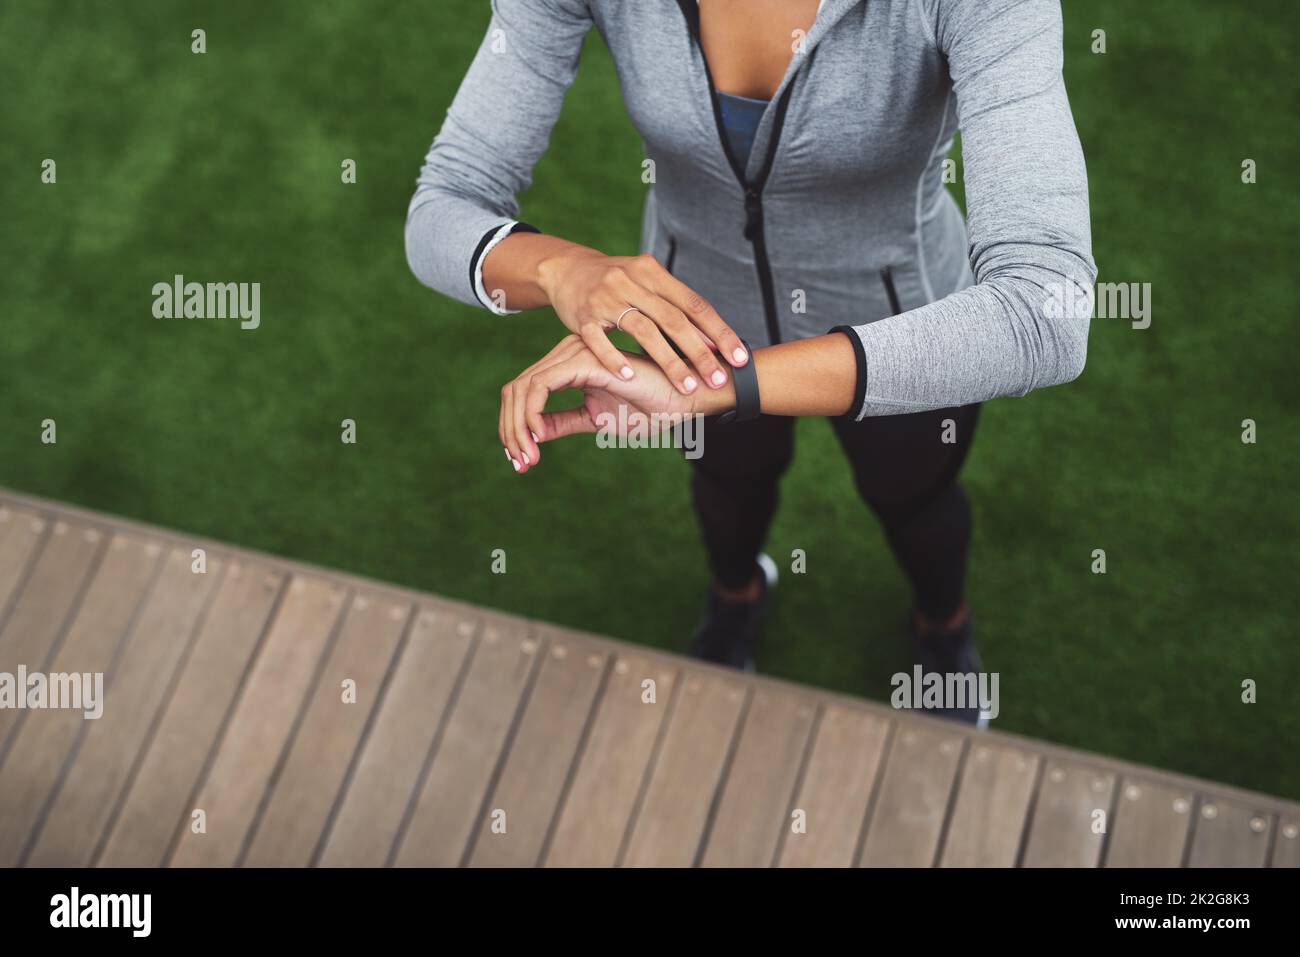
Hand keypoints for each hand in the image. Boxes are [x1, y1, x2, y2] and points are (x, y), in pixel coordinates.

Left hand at [498, 335, 733, 472]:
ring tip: (528, 458)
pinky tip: (539, 439)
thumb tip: (533, 434)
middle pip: (515, 389)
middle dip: (510, 430)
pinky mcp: (583, 361)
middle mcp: (567, 352)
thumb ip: (563, 422)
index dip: (514, 427)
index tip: (520, 460)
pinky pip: (540, 386)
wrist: (686, 397)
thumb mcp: (596, 420)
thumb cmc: (650, 406)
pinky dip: (532, 415)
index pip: (525, 392)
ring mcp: (574, 353)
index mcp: (569, 364)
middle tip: (519, 464)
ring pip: (523, 388)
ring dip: (518, 428)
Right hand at [536, 248, 749, 395]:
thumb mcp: (648, 285)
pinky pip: (599, 340)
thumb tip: (716, 342)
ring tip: (687, 387)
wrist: (567, 270)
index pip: (694, 304)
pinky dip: (615, 359)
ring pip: (642, 331)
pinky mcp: (581, 317)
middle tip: (718, 379)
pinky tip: (631, 377)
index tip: (740, 358)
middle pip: (673, 319)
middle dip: (700, 352)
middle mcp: (631, 280)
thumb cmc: (618, 284)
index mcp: (653, 272)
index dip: (719, 331)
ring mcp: (605, 298)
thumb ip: (678, 309)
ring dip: (668, 361)